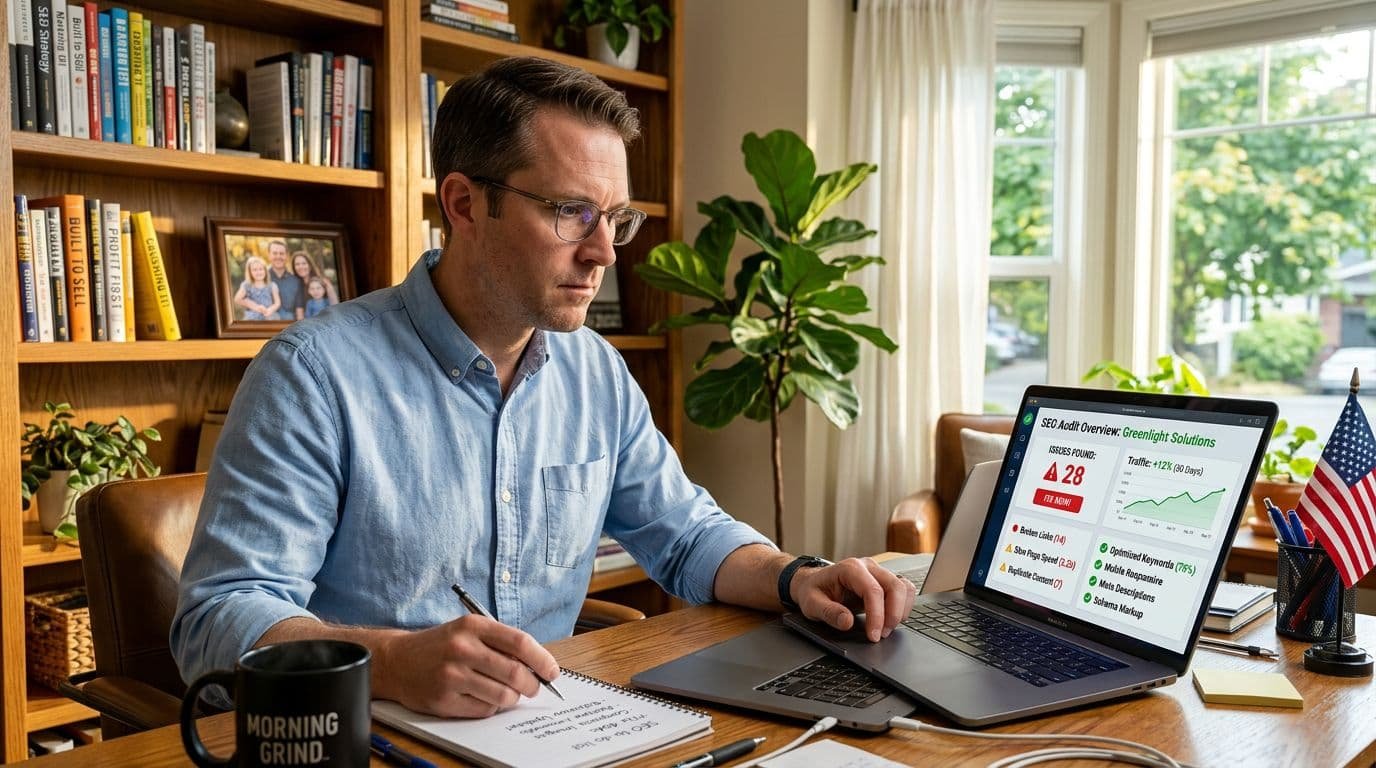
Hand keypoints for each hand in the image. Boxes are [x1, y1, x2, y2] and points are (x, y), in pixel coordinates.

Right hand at [376, 614, 559, 717]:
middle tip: (534, 688)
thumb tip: (538, 665)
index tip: (552, 671)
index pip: (520, 642)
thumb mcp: (470, 631)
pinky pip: (484, 709)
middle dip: (533, 685)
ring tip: (508, 693)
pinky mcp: (443, 700)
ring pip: (503, 695)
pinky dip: (492, 706)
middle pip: (515, 672)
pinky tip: (483, 696)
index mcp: (473, 626)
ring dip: (512, 698)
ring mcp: (451, 675)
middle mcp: (462, 649)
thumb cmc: (442, 645)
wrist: (398, 661)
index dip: (542, 659)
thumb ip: (501, 643)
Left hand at [790, 557, 915, 641]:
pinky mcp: (884, 580)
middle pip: (894, 586)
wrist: (813, 583)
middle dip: (893, 614)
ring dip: (901, 610)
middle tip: (881, 635)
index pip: (872, 590)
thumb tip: (847, 622)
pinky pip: (904, 589)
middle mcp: (867, 566)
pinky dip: (904, 606)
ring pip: (903, 587)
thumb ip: (828, 612)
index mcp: (849, 568)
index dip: (877, 615)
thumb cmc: (812, 591)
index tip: (873, 636)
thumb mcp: (811, 604)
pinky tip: (891, 619)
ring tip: (886, 629)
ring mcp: (878, 572)